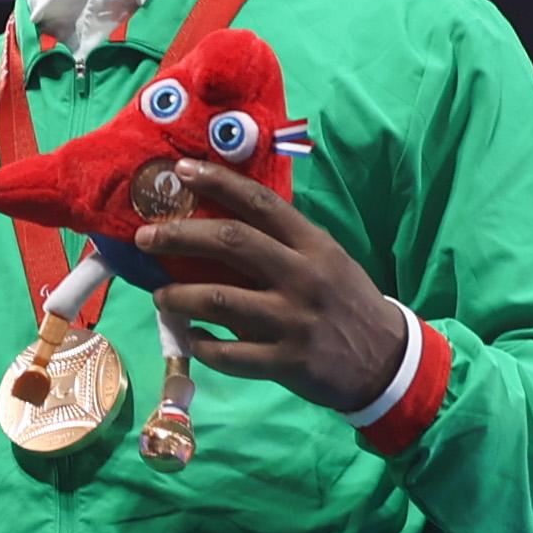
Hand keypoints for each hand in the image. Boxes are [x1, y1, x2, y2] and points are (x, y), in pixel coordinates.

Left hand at [135, 159, 409, 412]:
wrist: (386, 361)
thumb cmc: (345, 302)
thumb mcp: (327, 260)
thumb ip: (283, 243)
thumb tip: (219, 222)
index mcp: (313, 244)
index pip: (259, 202)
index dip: (217, 182)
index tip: (181, 171)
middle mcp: (303, 276)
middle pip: (230, 243)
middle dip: (178, 236)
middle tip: (145, 237)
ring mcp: (293, 320)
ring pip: (217, 300)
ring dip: (177, 297)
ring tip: (159, 296)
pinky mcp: (286, 362)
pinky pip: (227, 354)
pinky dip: (200, 345)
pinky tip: (191, 338)